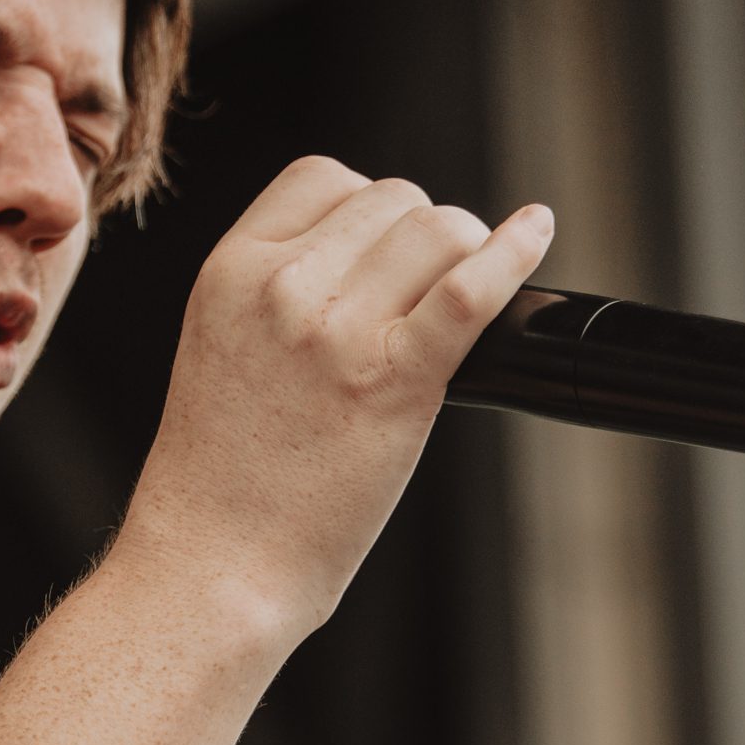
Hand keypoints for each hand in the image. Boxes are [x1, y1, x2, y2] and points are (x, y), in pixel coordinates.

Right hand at [126, 158, 552, 643]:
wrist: (210, 567)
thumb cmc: (219, 484)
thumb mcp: (219, 350)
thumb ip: (278, 293)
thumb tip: (374, 261)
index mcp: (230, 272)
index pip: (323, 178)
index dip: (368, 209)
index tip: (384, 253)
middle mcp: (282, 287)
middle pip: (392, 200)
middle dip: (420, 241)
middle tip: (418, 303)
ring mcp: (337, 331)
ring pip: (438, 230)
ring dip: (462, 256)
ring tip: (450, 312)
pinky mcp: (393, 382)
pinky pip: (470, 289)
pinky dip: (514, 253)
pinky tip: (534, 234)